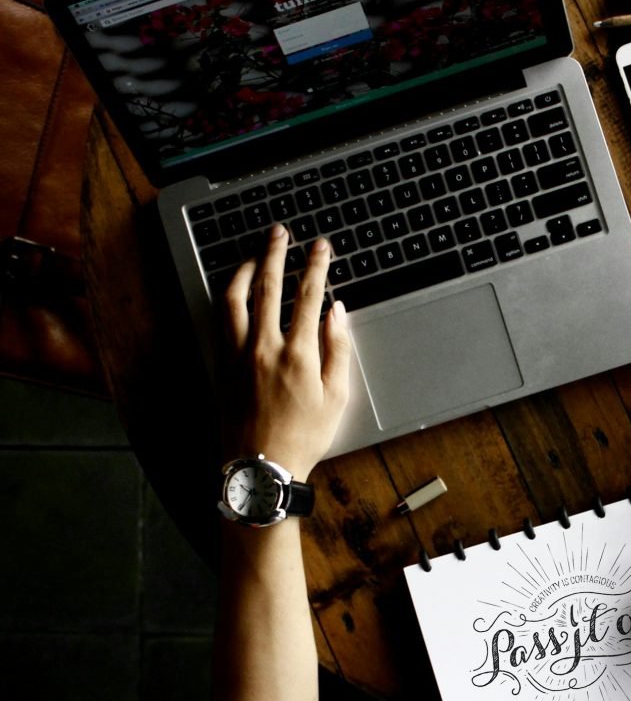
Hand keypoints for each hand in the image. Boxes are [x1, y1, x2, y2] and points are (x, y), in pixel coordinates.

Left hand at [218, 225, 351, 480]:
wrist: (262, 468)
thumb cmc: (303, 438)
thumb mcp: (336, 397)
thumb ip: (338, 349)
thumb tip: (337, 312)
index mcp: (299, 354)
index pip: (308, 296)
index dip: (316, 265)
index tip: (321, 246)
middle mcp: (264, 348)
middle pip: (268, 287)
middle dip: (276, 253)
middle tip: (280, 232)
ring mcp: (238, 355)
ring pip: (235, 299)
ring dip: (245, 270)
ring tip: (254, 255)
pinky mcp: (221, 366)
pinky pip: (220, 321)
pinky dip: (228, 299)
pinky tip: (234, 292)